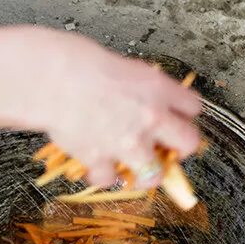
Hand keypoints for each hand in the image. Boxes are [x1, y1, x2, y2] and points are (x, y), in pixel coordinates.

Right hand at [29, 30, 201, 188]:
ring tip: (134, 168)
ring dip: (144, 173)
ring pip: (154, 174)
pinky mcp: (102, 159)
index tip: (176, 120)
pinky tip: (97, 167)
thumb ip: (140, 87)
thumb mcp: (122, 66)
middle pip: (188, 143)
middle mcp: (150, 118)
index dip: (184, 115)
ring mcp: (128, 143)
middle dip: (180, 149)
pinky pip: (110, 178)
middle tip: (167, 150)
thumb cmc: (78, 65)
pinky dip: (103, 175)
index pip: (192, 107)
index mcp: (157, 89)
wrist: (51, 79)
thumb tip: (142, 98)